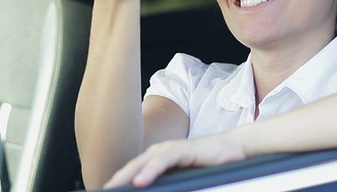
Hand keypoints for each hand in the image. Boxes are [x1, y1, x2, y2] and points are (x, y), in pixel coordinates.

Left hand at [104, 134, 246, 188]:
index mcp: (158, 159)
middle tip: (102, 191)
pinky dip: (150, 170)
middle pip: (132, 167)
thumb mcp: (185, 179)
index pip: (133, 171)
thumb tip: (154, 190)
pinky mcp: (182, 149)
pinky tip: (140, 181)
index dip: (119, 181)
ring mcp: (170, 149)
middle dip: (116, 179)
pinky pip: (163, 160)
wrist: (233, 150)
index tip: (106, 191)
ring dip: (127, 175)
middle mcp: (160, 152)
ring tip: (114, 188)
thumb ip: (170, 184)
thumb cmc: (208, 166)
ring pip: (143, 162)